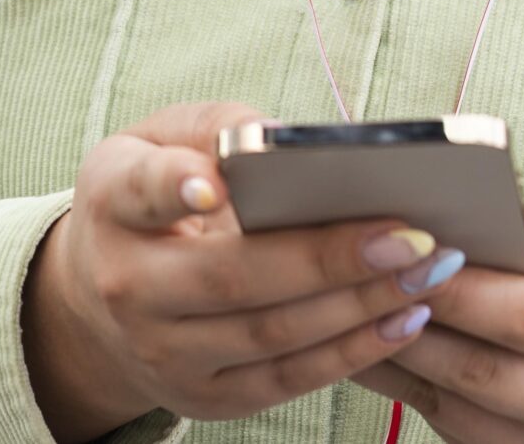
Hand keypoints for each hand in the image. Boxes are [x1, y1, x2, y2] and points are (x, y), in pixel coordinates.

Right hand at [21, 102, 469, 440]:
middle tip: (409, 235)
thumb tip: (289, 138)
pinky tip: (404, 318)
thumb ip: (217, 126)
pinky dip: (353, 352)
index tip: (217, 185)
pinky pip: (288, 380)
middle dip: (328, 259)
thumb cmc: (148, 198)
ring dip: (359, 306)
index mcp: (111, 204)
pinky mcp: (205, 398)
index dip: (176, 189)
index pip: (141, 192)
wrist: (96, 299)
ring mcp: (165, 353)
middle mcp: (128, 287)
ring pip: (272, 336)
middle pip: (233, 279)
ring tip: (427, 271)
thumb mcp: (157, 141)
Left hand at [350, 208, 523, 443]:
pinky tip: (374, 351)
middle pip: (481, 370)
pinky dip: (414, 391)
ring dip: (398, 363)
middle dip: (411, 325)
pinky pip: (460, 432)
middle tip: (355, 281)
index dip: (460, 288)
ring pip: (460, 411)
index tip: (406, 251)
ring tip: (345, 313)